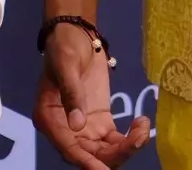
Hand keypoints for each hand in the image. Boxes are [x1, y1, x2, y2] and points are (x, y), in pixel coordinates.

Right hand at [34, 22, 149, 169]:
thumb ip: (72, 94)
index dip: (86, 162)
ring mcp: (83, 129)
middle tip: (138, 137)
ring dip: (126, 148)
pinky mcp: (100, 123)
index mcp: (49, 119)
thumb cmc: (66, 47)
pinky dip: (130, 138)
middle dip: (115, 154)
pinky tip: (141, 122)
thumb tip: (77, 125)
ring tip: (143, 127)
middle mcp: (64, 130)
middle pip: (90, 156)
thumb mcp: (67, 65)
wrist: (77, 35)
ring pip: (105, 153)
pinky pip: (115, 141)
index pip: (68, 148)